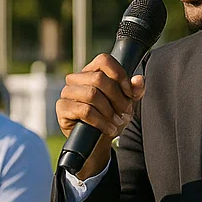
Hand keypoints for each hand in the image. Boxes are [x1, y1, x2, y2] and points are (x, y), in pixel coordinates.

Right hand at [56, 54, 145, 178]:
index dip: (119, 75)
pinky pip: (84, 111)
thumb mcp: (127, 103)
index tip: (129, 92)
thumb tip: (139, 80)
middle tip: (125, 111)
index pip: (104, 60)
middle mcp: (76, 79)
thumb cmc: (111, 116)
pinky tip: (108, 128)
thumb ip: (135, 90)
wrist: (98, 140)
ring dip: (109, 110)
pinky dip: (101, 121)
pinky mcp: (62, 108)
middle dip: (117, 97)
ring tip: (117, 121)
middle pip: (99, 78)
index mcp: (91, 71)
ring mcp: (67, 92)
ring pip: (91, 94)